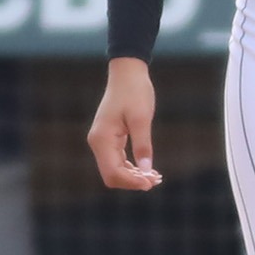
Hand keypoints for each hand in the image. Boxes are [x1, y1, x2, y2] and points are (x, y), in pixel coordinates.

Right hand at [88, 57, 163, 190]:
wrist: (127, 72)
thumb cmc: (135, 92)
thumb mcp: (142, 119)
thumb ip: (143, 145)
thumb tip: (147, 171)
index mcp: (102, 139)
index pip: (113, 173)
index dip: (131, 182)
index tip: (151, 182)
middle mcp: (97, 142)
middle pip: (112, 175)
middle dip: (133, 181)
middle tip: (157, 180)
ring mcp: (101, 141)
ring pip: (114, 170)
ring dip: (133, 176)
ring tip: (156, 176)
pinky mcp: (108, 138)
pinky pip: (117, 161)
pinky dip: (131, 168)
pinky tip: (147, 169)